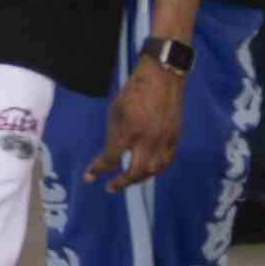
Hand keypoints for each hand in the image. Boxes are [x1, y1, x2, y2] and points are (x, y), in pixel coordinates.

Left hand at [94, 58, 187, 187]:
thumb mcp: (115, 111)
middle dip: (121, 183)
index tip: (89, 177)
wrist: (162, 77)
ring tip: (128, 181)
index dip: (98, 170)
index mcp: (129, 130)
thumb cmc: (134, 92)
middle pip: (136, 172)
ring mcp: (164, 140)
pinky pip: (166, 161)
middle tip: (110, 187)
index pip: (111, 158)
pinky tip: (146, 171)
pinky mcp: (175, 138)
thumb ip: (113, 135)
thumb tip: (110, 156)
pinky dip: (155, 170)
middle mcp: (148, 139)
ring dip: (139, 179)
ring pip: (153, 170)